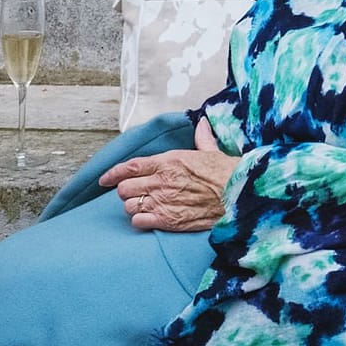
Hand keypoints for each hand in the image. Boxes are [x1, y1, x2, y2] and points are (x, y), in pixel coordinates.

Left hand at [98, 119, 239, 231]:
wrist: (240, 194)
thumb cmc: (227, 173)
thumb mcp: (212, 151)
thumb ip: (201, 138)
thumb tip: (202, 123)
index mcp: (168, 161)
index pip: (129, 167)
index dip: (113, 174)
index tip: (105, 179)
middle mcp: (160, 181)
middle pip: (125, 188)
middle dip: (128, 191)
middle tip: (138, 192)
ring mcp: (162, 202)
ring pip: (129, 206)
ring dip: (135, 206)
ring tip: (146, 206)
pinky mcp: (168, 220)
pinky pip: (139, 222)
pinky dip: (141, 221)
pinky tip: (151, 218)